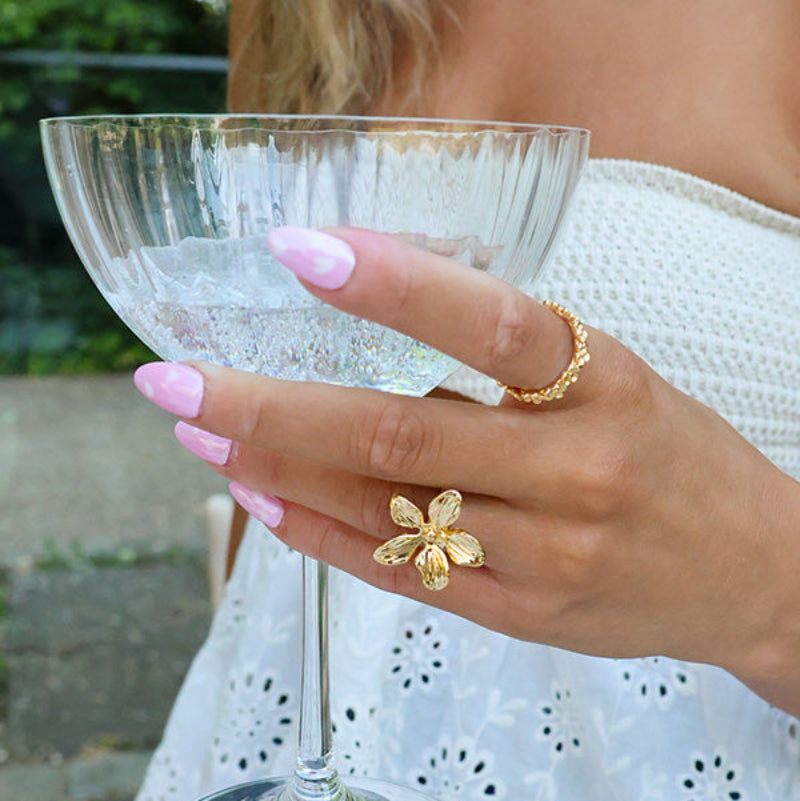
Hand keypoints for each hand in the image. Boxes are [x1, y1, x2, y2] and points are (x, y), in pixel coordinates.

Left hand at [134, 226, 799, 709]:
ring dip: (278, 466)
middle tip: (176, 377)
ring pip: (386, 508)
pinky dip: (321, 535)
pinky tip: (263, 499)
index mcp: (608, 385)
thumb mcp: (617, 378)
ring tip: (201, 431)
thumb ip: (514, 358)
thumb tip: (383, 315)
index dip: (395, 284)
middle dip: (274, 402)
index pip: (495, 323)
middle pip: (403, 431)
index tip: (297, 251)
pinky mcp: (522, 614)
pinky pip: (402, 575)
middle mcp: (576, 469)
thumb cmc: (673, 454)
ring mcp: (546, 553)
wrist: (749, 570)